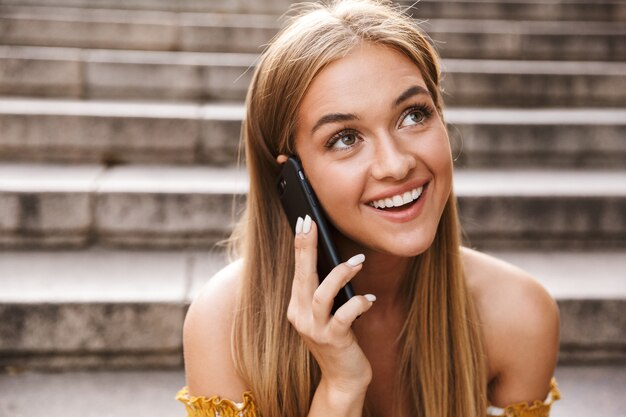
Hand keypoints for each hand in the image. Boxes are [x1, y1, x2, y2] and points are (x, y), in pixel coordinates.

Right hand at [287, 215, 375, 394]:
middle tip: (312, 224)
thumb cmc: (338, 340)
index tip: (303, 221)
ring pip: (321, 294)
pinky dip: (358, 302)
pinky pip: (344, 316)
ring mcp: (315, 329)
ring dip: (340, 274)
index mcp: (297, 306)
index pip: (297, 270)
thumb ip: (324, 291)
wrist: (343, 379)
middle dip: (306, 248)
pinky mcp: (333, 340)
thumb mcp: (326, 314)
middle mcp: (300, 316)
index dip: (300, 245)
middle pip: (302, 276)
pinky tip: (369, 297)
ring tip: (359, 261)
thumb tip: (333, 258)